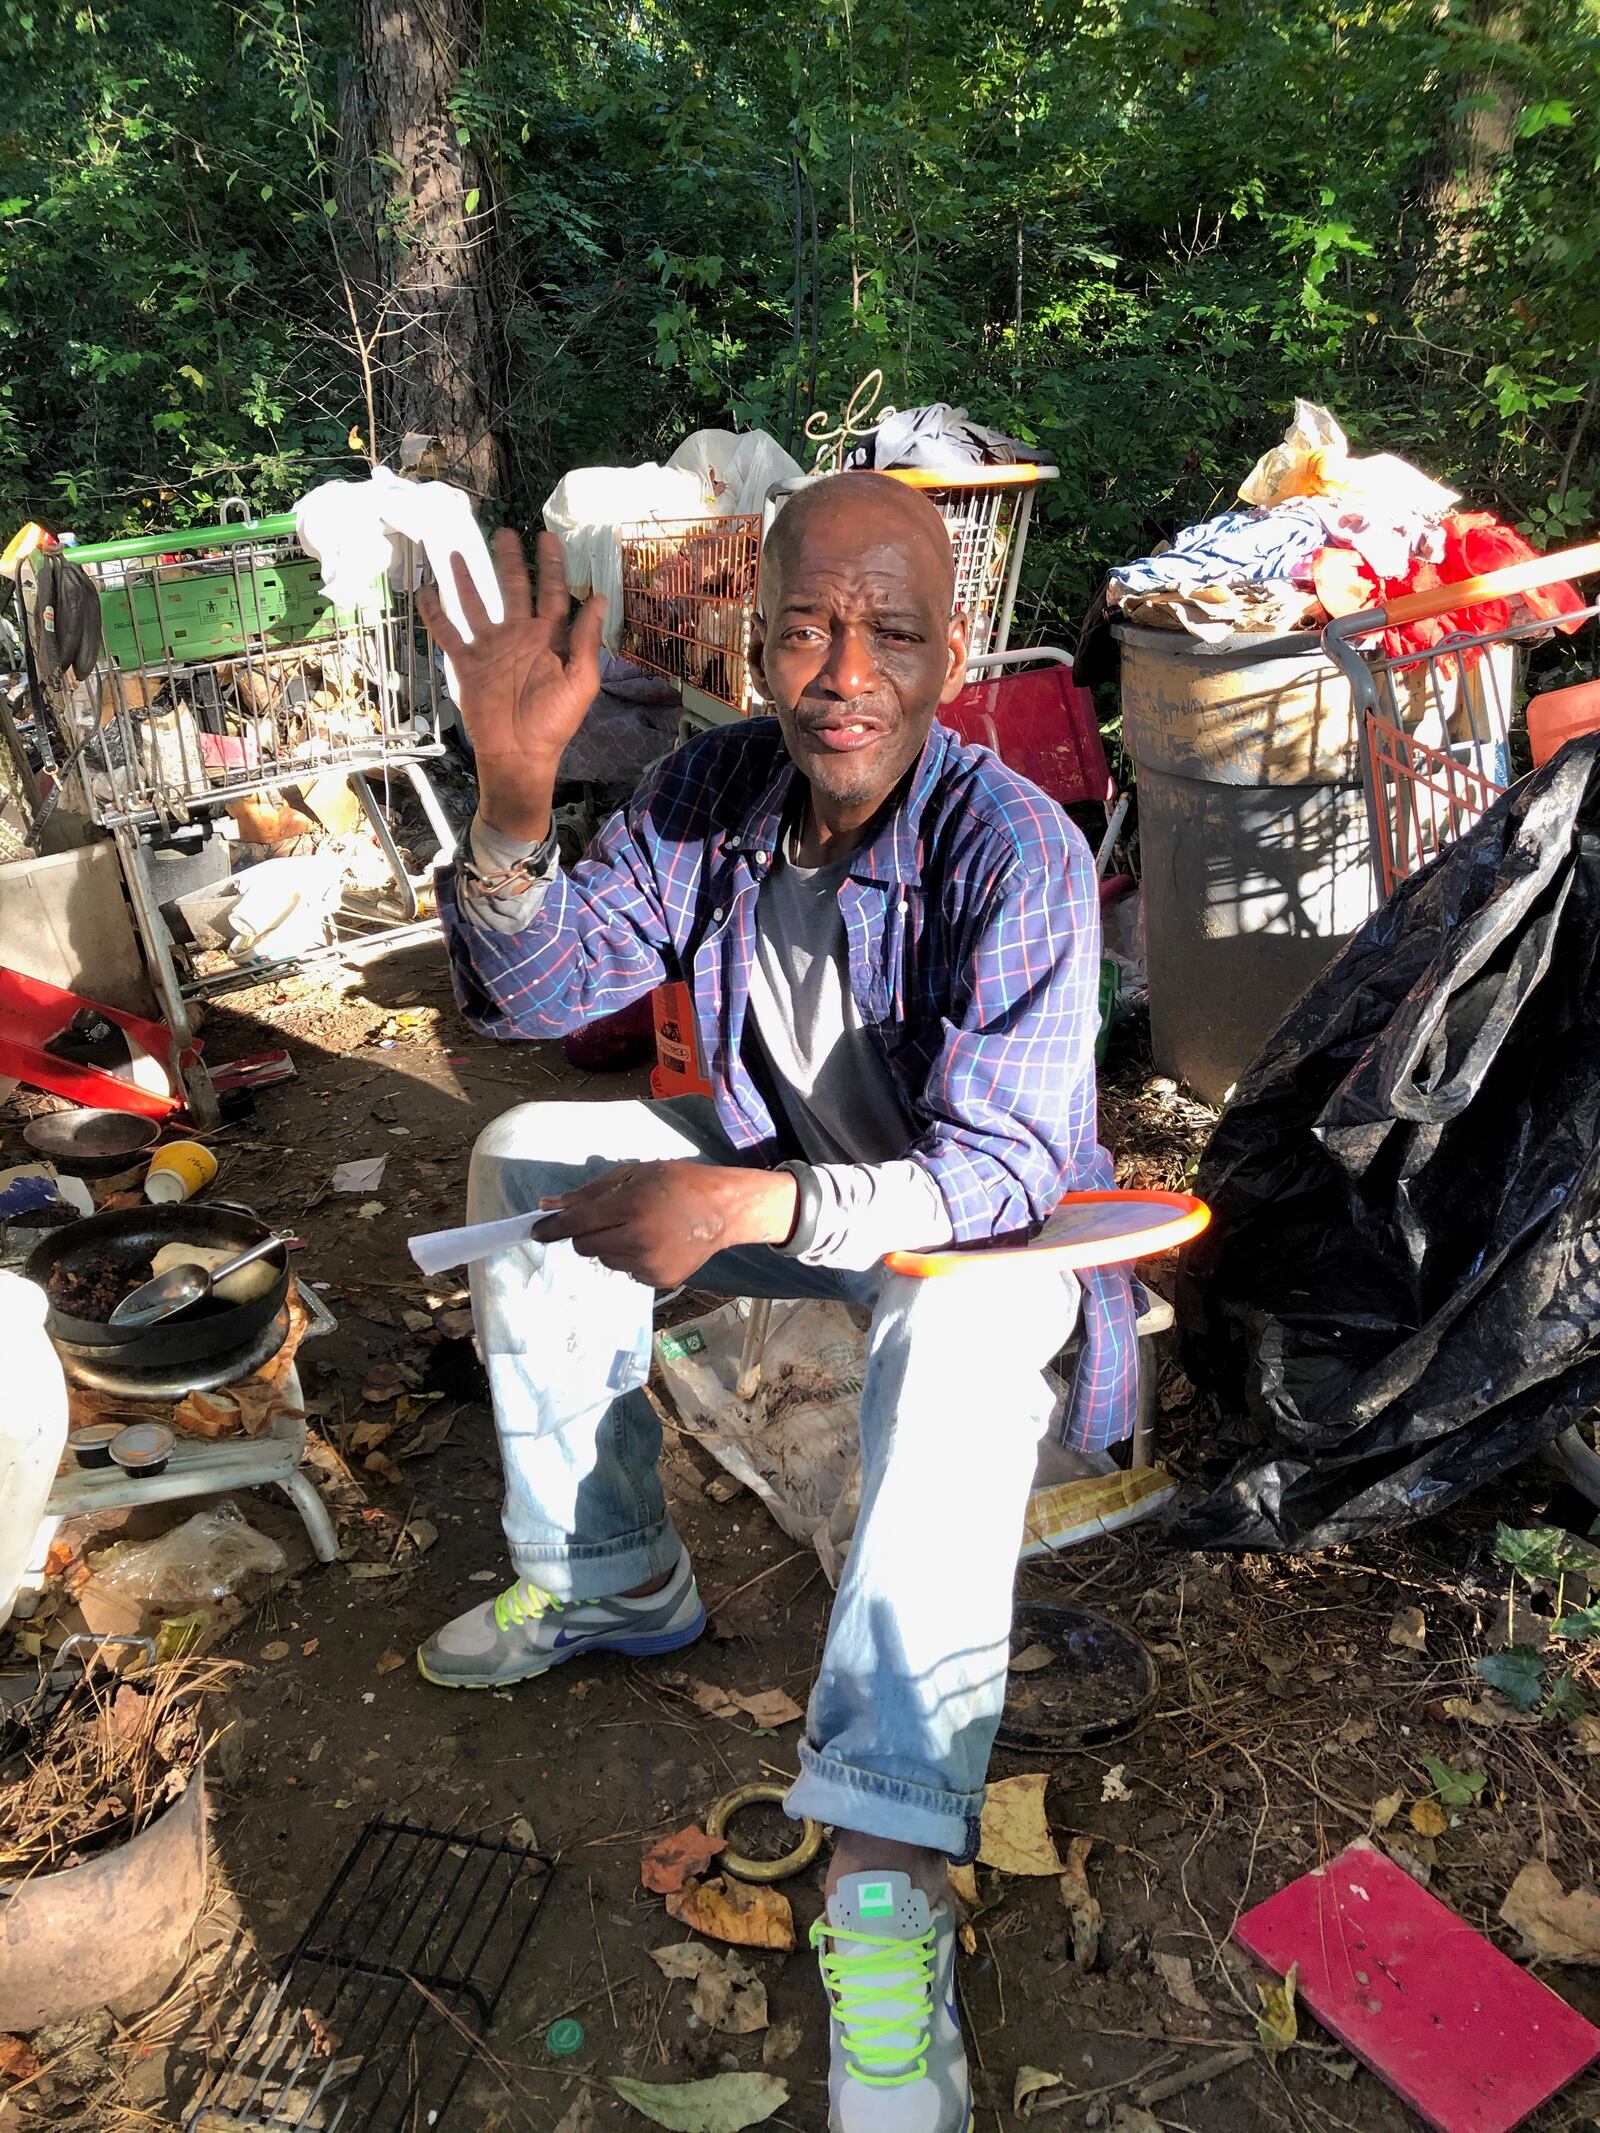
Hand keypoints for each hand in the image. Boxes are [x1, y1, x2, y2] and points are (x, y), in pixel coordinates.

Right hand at [417, 529, 603, 839]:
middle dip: (509, 561)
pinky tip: (426, 592)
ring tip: (456, 552)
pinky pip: (449, 633)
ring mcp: (491, 648)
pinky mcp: (468, 663)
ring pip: (476, 603)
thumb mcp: (580, 680)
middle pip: (513, 589)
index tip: (547, 538)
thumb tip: (600, 597)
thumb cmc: (554, 722)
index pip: (552, 592)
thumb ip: (587, 639)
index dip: (552, 565)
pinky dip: (435, 614)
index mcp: (549, 638)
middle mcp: (519, 636)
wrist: (518, 753)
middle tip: (504, 533)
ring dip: (466, 579)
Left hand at [535, 1162, 798, 1288]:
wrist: (724, 1210)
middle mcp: (637, 1239)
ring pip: (604, 1260)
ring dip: (610, 1245)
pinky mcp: (659, 1280)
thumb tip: (547, 1205)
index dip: (551, 1228)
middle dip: (586, 1233)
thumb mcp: (633, 1174)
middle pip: (585, 1246)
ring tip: (638, 1227)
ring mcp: (648, 1264)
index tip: (534, 1230)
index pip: (577, 1224)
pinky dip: (630, 1258)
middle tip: (606, 1219)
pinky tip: (653, 1242)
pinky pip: (626, 1271)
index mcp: (630, 1206)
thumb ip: (589, 1192)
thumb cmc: (677, 1182)